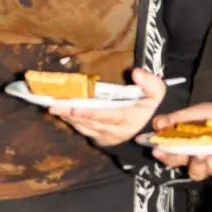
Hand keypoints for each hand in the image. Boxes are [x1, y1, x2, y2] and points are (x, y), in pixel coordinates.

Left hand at [48, 66, 166, 147]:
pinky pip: (84, 131)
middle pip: (91, 122)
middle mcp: (116, 131)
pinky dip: (72, 122)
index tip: (73, 107)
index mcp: (129, 119)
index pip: (107, 116)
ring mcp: (108, 137)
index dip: (90, 113)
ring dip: (68, 118)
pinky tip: (61, 112)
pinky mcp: (101, 139)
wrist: (154, 129)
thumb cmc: (154, 106)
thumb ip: (149, 82)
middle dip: (71, 114)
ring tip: (53, 107)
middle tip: (53, 105)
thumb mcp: (158, 92)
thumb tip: (136, 72)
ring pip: (85, 128)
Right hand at [150, 100, 211, 182]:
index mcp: (190, 153)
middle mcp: (205, 164)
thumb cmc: (211, 116)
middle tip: (200, 152)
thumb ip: (176, 120)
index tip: (160, 150)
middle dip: (198, 164)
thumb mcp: (193, 114)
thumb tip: (158, 124)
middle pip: (197, 173)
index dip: (167, 157)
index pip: (174, 160)